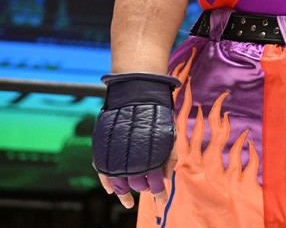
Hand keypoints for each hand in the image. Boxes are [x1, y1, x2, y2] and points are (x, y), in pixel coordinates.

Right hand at [92, 72, 179, 208]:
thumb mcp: (169, 136)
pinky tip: (111, 190)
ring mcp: (116, 157)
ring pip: (118, 184)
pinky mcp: (104, 151)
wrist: (137, 97)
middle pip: (137, 185)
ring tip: (127, 202)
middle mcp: (132, 161)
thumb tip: (165, 178)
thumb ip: (169, 158)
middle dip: (143, 190)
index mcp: (151, 159)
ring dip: (123, 194)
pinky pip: (103, 172)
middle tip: (148, 193)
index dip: (159, 195)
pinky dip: (107, 183)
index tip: (162, 202)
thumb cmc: (157, 117)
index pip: (155, 184)